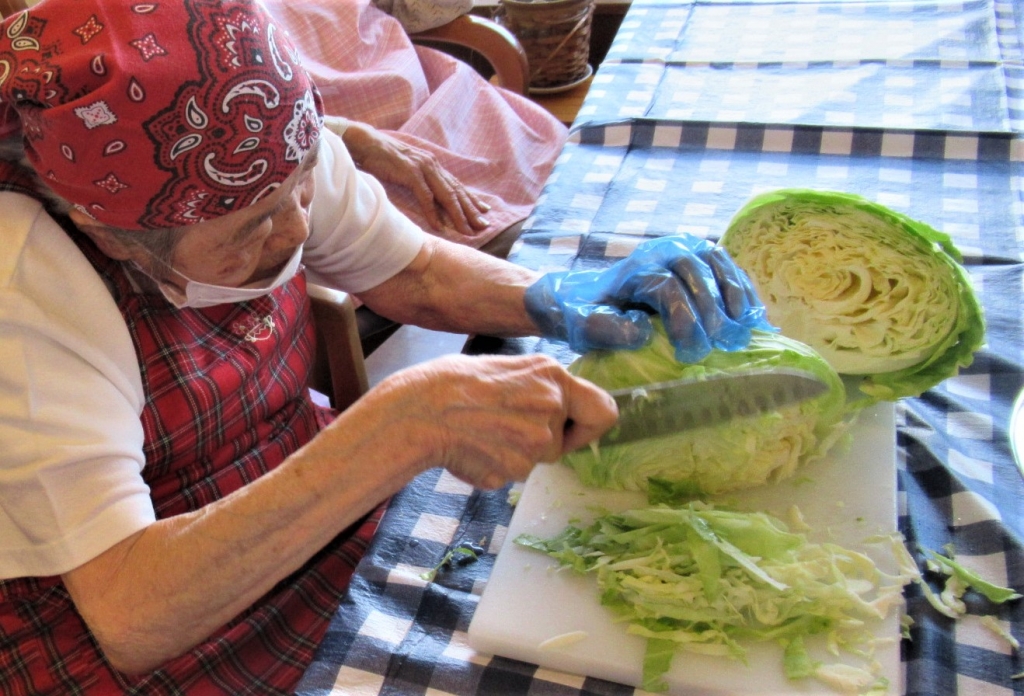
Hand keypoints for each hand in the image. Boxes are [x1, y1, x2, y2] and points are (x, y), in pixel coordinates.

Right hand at [332, 118, 491, 235]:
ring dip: (457, 215)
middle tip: (484, 226)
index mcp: (433, 165)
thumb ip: (421, 181)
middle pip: (456, 192)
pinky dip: (433, 212)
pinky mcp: (410, 172)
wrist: (365, 142)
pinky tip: (439, 225)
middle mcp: (432, 166)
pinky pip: (425, 196)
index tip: (485, 211)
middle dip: (471, 210)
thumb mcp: (408, 169)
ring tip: (466, 230)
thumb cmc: (384, 158)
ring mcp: (422, 168)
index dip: (472, 199)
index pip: (457, 185)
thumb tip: (431, 197)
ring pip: (445, 195)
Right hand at [354, 353, 617, 489]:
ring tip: (479, 432)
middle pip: (564, 441)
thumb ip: (540, 388)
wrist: (417, 412)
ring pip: (535, 459)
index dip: (589, 424)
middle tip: (507, 429)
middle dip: (545, 441)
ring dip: (514, 452)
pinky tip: (471, 447)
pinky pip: (512, 473)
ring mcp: (535, 445)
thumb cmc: (451, 383)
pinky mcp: (514, 472)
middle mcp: (552, 409)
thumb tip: (558, 406)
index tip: (574, 427)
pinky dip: (495, 465)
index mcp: (553, 377)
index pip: (605, 411)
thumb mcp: (507, 367)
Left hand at [523, 235, 774, 362]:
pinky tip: (751, 316)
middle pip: (695, 273)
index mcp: (635, 269)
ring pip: (716, 263)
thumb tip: (644, 331)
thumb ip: (607, 329)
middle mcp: (661, 251)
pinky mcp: (700, 255)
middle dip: (713, 311)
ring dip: (734, 296)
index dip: (684, 319)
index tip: (692, 352)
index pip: (666, 287)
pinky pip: (728, 265)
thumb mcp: (586, 326)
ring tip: (742, 330)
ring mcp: (683, 248)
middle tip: (724, 345)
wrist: (589, 295)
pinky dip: (743, 289)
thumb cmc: (590, 315)